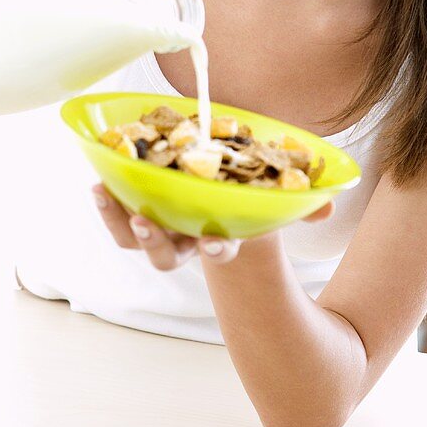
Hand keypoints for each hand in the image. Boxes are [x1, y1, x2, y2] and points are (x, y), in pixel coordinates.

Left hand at [92, 183, 334, 270]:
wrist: (215, 169)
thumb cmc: (244, 183)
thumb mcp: (272, 186)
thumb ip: (299, 200)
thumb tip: (328, 206)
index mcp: (218, 234)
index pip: (220, 248)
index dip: (218, 249)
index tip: (214, 242)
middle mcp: (183, 238)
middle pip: (165, 257)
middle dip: (155, 244)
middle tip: (146, 221)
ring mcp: (156, 224)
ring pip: (132, 239)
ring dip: (118, 222)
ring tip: (104, 195)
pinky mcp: (135, 203)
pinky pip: (116, 210)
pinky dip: (106, 200)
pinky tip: (98, 180)